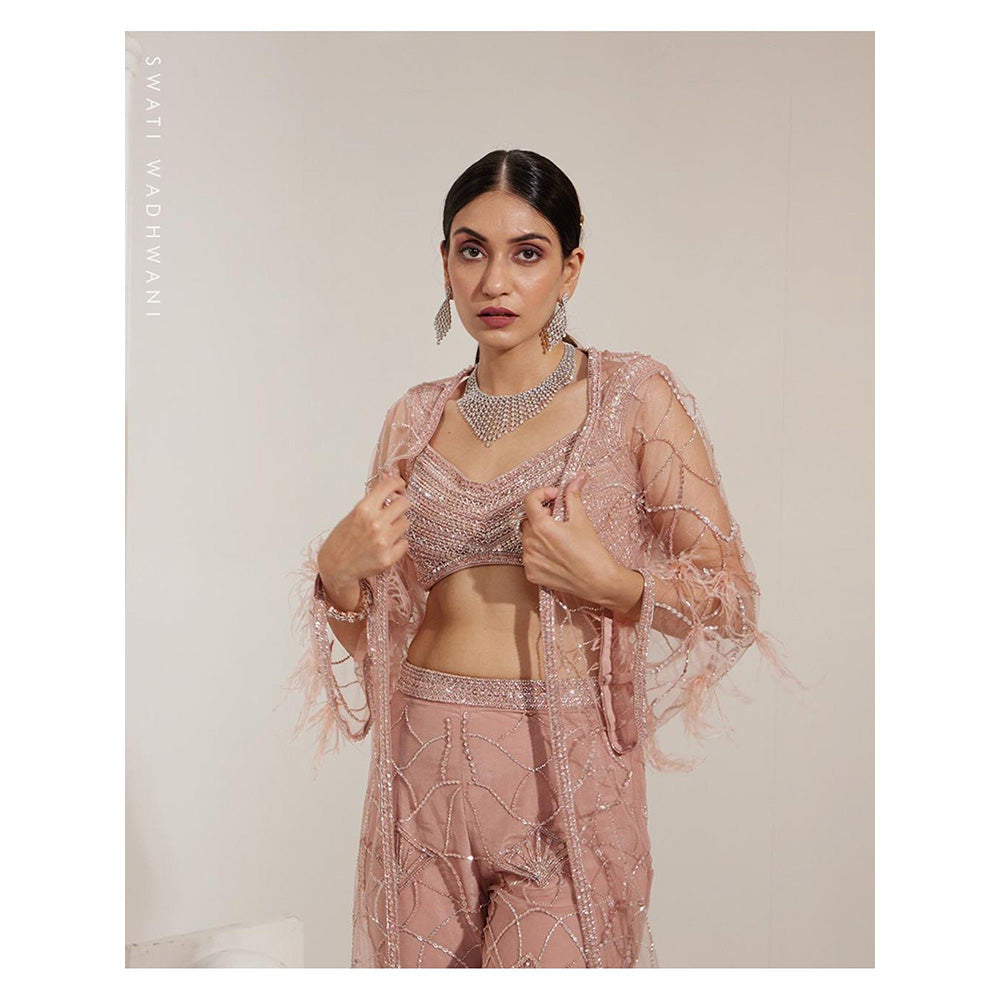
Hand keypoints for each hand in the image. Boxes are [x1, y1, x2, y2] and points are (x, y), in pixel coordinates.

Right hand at [318, 468, 410, 588]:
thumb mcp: (354, 514)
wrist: (335, 566)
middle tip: (395, 510)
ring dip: (398, 525)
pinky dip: (398, 543)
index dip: (397, 483)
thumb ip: (373, 499)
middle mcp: (374, 524)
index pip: (388, 486)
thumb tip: (388, 477)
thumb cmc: (343, 539)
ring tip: (386, 531)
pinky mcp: (388, 558)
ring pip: (405, 523)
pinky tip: (386, 546)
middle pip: (404, 503)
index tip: (400, 486)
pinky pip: (404, 543)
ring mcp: (382, 542)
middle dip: (401, 505)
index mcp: (363, 509)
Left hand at [520, 471, 622, 605]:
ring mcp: (529, 560)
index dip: (542, 494)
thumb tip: (577, 478)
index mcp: (541, 527)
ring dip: (539, 533)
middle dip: (542, 515)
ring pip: (527, 538)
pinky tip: (556, 554)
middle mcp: (530, 543)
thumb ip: (573, 496)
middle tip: (560, 518)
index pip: (529, 500)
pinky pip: (529, 556)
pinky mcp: (531, 573)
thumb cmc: (591, 551)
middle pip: (528, 519)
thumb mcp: (581, 519)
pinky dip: (539, 551)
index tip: (554, 497)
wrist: (597, 581)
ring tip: (559, 538)